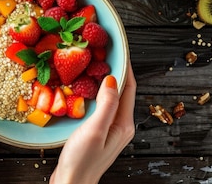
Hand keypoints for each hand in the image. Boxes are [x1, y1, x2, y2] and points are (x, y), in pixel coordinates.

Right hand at [50, 64, 136, 183]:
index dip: (125, 68)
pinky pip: (100, 108)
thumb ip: (106, 104)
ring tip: (94, 65)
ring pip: (110, 99)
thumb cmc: (82, 161)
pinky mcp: (97, 134)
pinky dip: (93, 95)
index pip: (129, 88)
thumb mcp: (95, 129)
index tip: (119, 50)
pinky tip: (83, 90)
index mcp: (124, 124)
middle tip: (104, 53)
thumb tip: (112, 79)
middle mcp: (120, 126)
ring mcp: (109, 130)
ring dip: (103, 82)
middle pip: (121, 92)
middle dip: (115, 72)